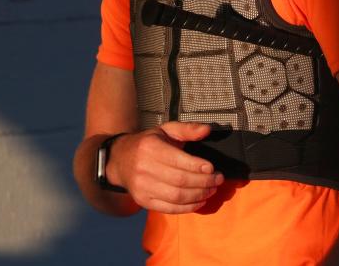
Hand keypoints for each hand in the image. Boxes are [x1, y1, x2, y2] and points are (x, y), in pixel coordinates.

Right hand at [108, 121, 224, 213]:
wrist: (120, 160)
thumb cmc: (148, 144)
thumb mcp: (166, 130)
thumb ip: (187, 129)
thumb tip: (206, 130)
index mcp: (151, 148)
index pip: (178, 161)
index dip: (198, 166)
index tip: (213, 168)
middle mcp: (144, 168)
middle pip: (180, 181)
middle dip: (203, 182)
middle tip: (218, 180)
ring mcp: (142, 187)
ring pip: (176, 196)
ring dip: (198, 195)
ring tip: (211, 190)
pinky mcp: (143, 201)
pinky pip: (169, 208)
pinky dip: (187, 207)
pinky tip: (199, 201)